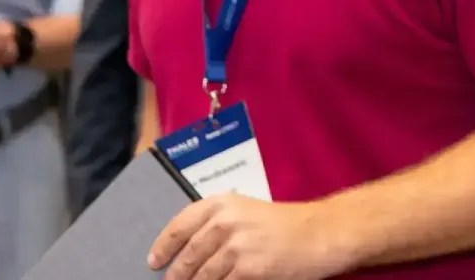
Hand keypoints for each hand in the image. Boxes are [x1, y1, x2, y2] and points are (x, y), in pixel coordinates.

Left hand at [148, 194, 347, 279]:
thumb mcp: (246, 211)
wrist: (320, 232)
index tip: (154, 261)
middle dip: (177, 274)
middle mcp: (225, 221)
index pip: (180, 225)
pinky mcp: (250, 270)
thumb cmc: (285, 223)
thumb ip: (218, 223)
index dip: (164, 246)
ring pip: (202, 276)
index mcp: (221, 203)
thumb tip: (189, 248)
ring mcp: (237, 246)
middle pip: (188, 255)